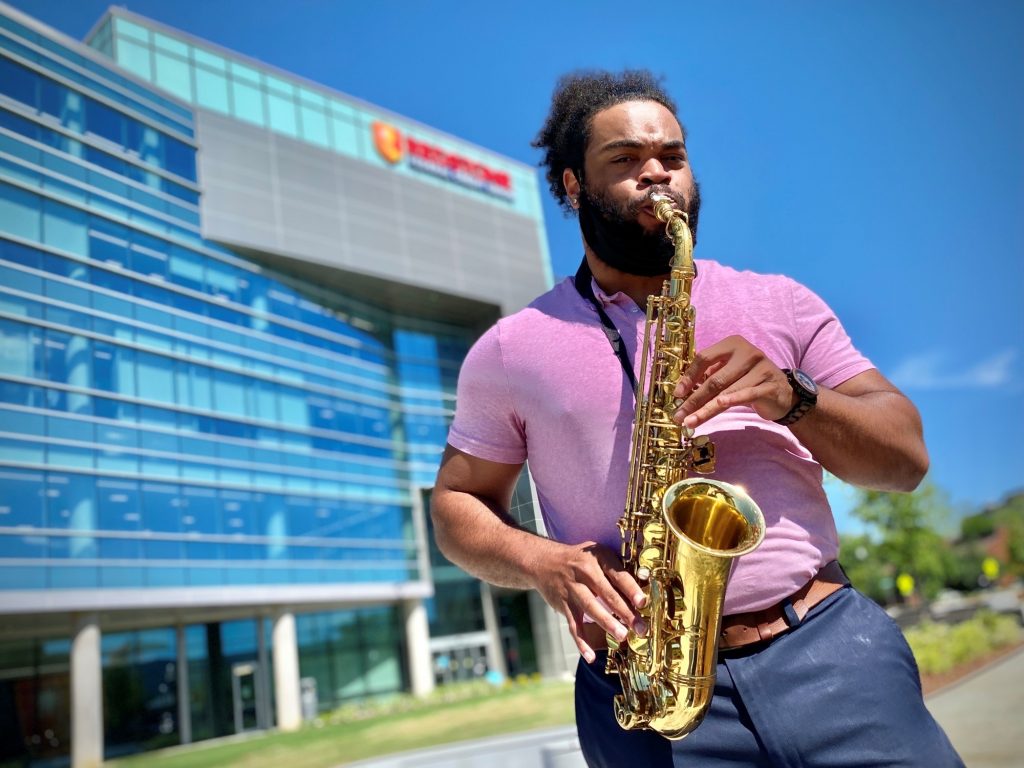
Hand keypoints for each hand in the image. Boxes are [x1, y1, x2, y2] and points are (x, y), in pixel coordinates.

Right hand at [531, 540, 646, 662]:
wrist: (543, 561)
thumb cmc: (580, 560)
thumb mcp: (598, 554)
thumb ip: (618, 569)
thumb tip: (643, 587)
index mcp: (598, 558)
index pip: (617, 575)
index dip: (631, 589)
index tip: (642, 602)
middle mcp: (584, 572)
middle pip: (607, 594)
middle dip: (625, 612)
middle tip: (640, 627)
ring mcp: (572, 589)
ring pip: (591, 608)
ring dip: (607, 623)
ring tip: (622, 636)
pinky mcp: (563, 604)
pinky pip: (573, 625)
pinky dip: (581, 642)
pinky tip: (590, 656)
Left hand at [672, 335, 796, 428]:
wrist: (783, 391)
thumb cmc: (749, 380)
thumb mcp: (729, 372)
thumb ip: (710, 376)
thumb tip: (683, 393)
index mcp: (733, 344)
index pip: (705, 358)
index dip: (689, 377)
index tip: (677, 394)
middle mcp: (748, 353)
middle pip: (714, 378)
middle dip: (694, 399)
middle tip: (679, 415)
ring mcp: (761, 368)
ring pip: (727, 391)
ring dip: (706, 409)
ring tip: (691, 421)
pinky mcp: (770, 385)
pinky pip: (747, 395)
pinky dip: (732, 401)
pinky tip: (718, 407)